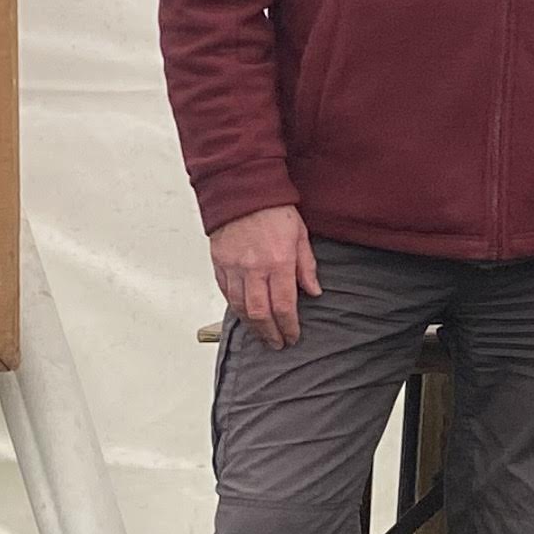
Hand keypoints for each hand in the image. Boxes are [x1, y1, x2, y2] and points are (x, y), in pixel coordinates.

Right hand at [208, 206, 320, 348]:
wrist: (243, 190)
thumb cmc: (273, 209)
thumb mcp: (300, 236)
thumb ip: (307, 266)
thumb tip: (313, 292)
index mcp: (278, 262)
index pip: (284, 306)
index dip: (288, 326)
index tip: (292, 337)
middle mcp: (254, 268)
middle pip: (260, 313)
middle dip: (270, 333)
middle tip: (276, 343)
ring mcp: (234, 267)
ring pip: (240, 307)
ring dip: (251, 325)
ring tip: (261, 333)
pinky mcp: (219, 263)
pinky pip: (226, 292)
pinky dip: (235, 307)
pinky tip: (243, 313)